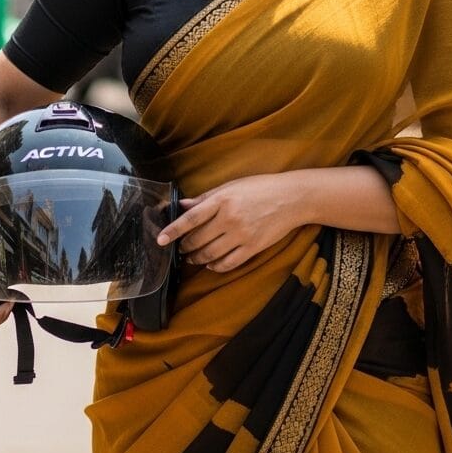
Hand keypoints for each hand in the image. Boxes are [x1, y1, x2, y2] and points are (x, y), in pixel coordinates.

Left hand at [156, 174, 302, 272]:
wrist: (291, 198)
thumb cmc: (260, 188)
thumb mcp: (232, 186)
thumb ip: (206, 198)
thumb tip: (183, 205)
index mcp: (222, 199)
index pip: (191, 218)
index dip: (173, 230)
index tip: (160, 240)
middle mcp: (230, 218)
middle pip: (198, 239)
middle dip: (185, 246)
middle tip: (181, 247)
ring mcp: (242, 234)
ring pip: (210, 254)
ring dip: (197, 258)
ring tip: (192, 257)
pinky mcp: (253, 247)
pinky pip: (228, 263)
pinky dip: (215, 266)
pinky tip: (210, 264)